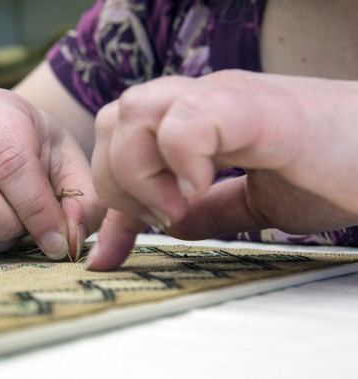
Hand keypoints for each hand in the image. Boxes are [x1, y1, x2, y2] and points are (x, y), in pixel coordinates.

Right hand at [0, 87, 104, 260]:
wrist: (5, 141)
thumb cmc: (40, 153)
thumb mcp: (73, 167)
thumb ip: (82, 203)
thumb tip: (67, 241)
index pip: (9, 162)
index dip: (35, 209)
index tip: (56, 241)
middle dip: (0, 226)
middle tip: (23, 230)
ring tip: (7, 231)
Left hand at [87, 70, 357, 270]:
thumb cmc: (332, 173)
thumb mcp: (252, 201)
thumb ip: (205, 211)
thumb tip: (164, 226)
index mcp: (198, 116)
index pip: (119, 137)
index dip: (106, 196)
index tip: (108, 253)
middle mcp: (203, 97)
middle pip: (113, 119)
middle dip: (116, 181)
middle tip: (159, 217)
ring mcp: (227, 96)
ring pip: (133, 111)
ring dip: (140, 172)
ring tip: (177, 206)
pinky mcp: (258, 109)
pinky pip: (187, 122)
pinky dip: (180, 161)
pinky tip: (200, 188)